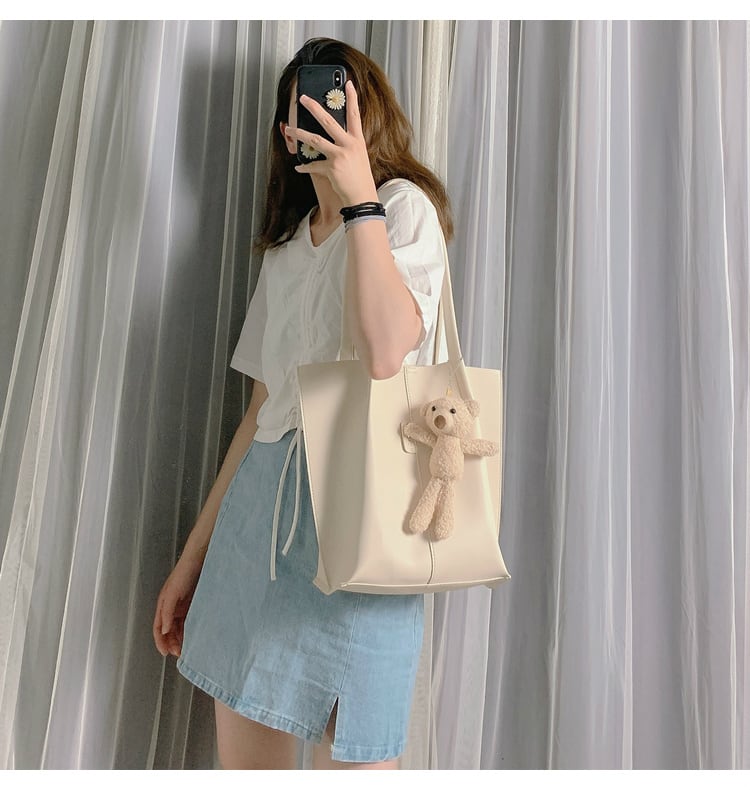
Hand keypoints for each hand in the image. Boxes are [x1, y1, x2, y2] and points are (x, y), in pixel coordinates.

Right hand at [153, 554, 202, 657]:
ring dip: (179, 638)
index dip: (160, 641)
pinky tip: (192, 635)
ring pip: (177, 627)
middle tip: (179, 653)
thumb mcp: (172, 594)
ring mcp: (180, 606)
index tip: (165, 653)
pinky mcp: (190, 604)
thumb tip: (163, 630)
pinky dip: (187, 629)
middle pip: (167, 630)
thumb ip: (167, 613)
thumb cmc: (183, 574)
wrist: (198, 561)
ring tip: (185, 647)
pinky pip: (187, 621)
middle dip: (171, 642)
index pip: (157, 628)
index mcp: (162, 605)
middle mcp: (170, 607)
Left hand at [288, 80, 378, 205]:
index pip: (355, 115)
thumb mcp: (358, 157)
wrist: (362, 198)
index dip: (352, 99)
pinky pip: (313, 165)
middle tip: (303, 99)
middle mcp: (349, 145)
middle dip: (313, 108)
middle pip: (328, 121)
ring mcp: (340, 156)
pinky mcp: (331, 168)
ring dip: (299, 134)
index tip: (348, 84)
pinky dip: (305, 167)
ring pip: (315, 139)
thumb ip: (347, 145)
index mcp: (357, 141)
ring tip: (289, 129)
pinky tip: (298, 167)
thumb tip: (331, 138)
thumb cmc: (360, 179)